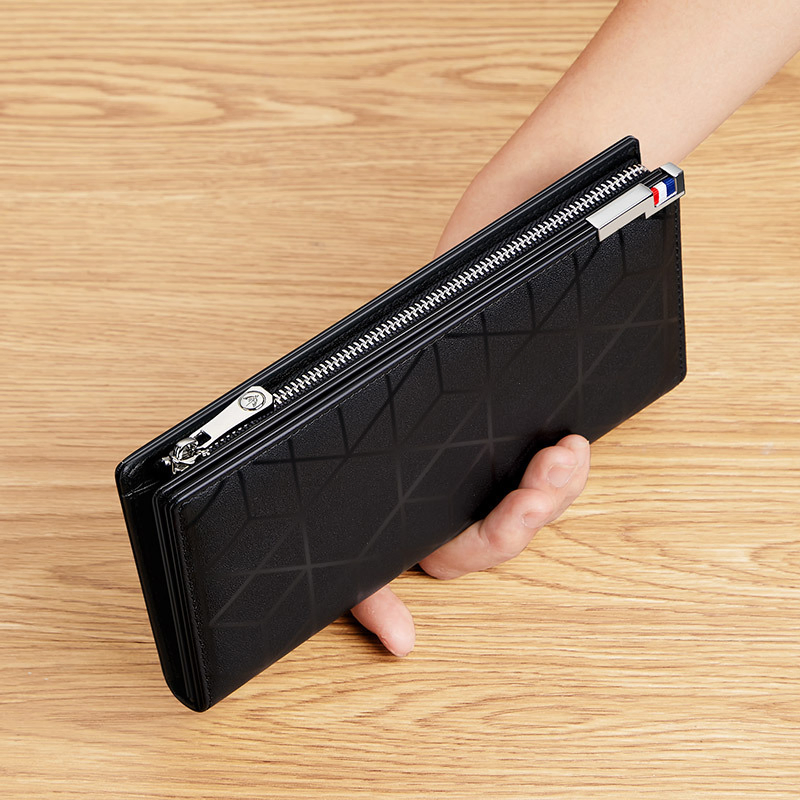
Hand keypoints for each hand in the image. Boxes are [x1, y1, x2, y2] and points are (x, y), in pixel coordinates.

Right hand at [350, 434, 589, 655]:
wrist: (327, 489)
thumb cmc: (333, 527)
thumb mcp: (353, 567)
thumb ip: (373, 603)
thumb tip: (403, 645)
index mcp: (442, 548)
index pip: (486, 546)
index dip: (512, 527)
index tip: (530, 501)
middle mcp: (466, 527)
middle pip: (522, 521)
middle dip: (548, 493)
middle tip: (562, 458)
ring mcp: (477, 498)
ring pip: (532, 498)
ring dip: (559, 479)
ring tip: (574, 450)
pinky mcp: (482, 468)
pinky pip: (526, 475)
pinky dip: (552, 465)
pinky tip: (572, 449)